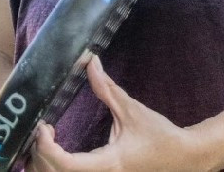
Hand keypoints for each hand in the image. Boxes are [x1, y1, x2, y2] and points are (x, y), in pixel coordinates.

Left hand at [26, 55, 204, 171]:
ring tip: (46, 139)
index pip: (65, 165)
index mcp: (107, 164)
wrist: (183, 158)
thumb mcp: (131, 110)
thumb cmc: (159, 136)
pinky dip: (56, 168)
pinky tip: (56, 149)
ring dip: (45, 164)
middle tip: (42, 128)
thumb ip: (107, 88)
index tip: (42, 125)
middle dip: (40, 155)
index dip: (47, 147)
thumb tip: (90, 61)